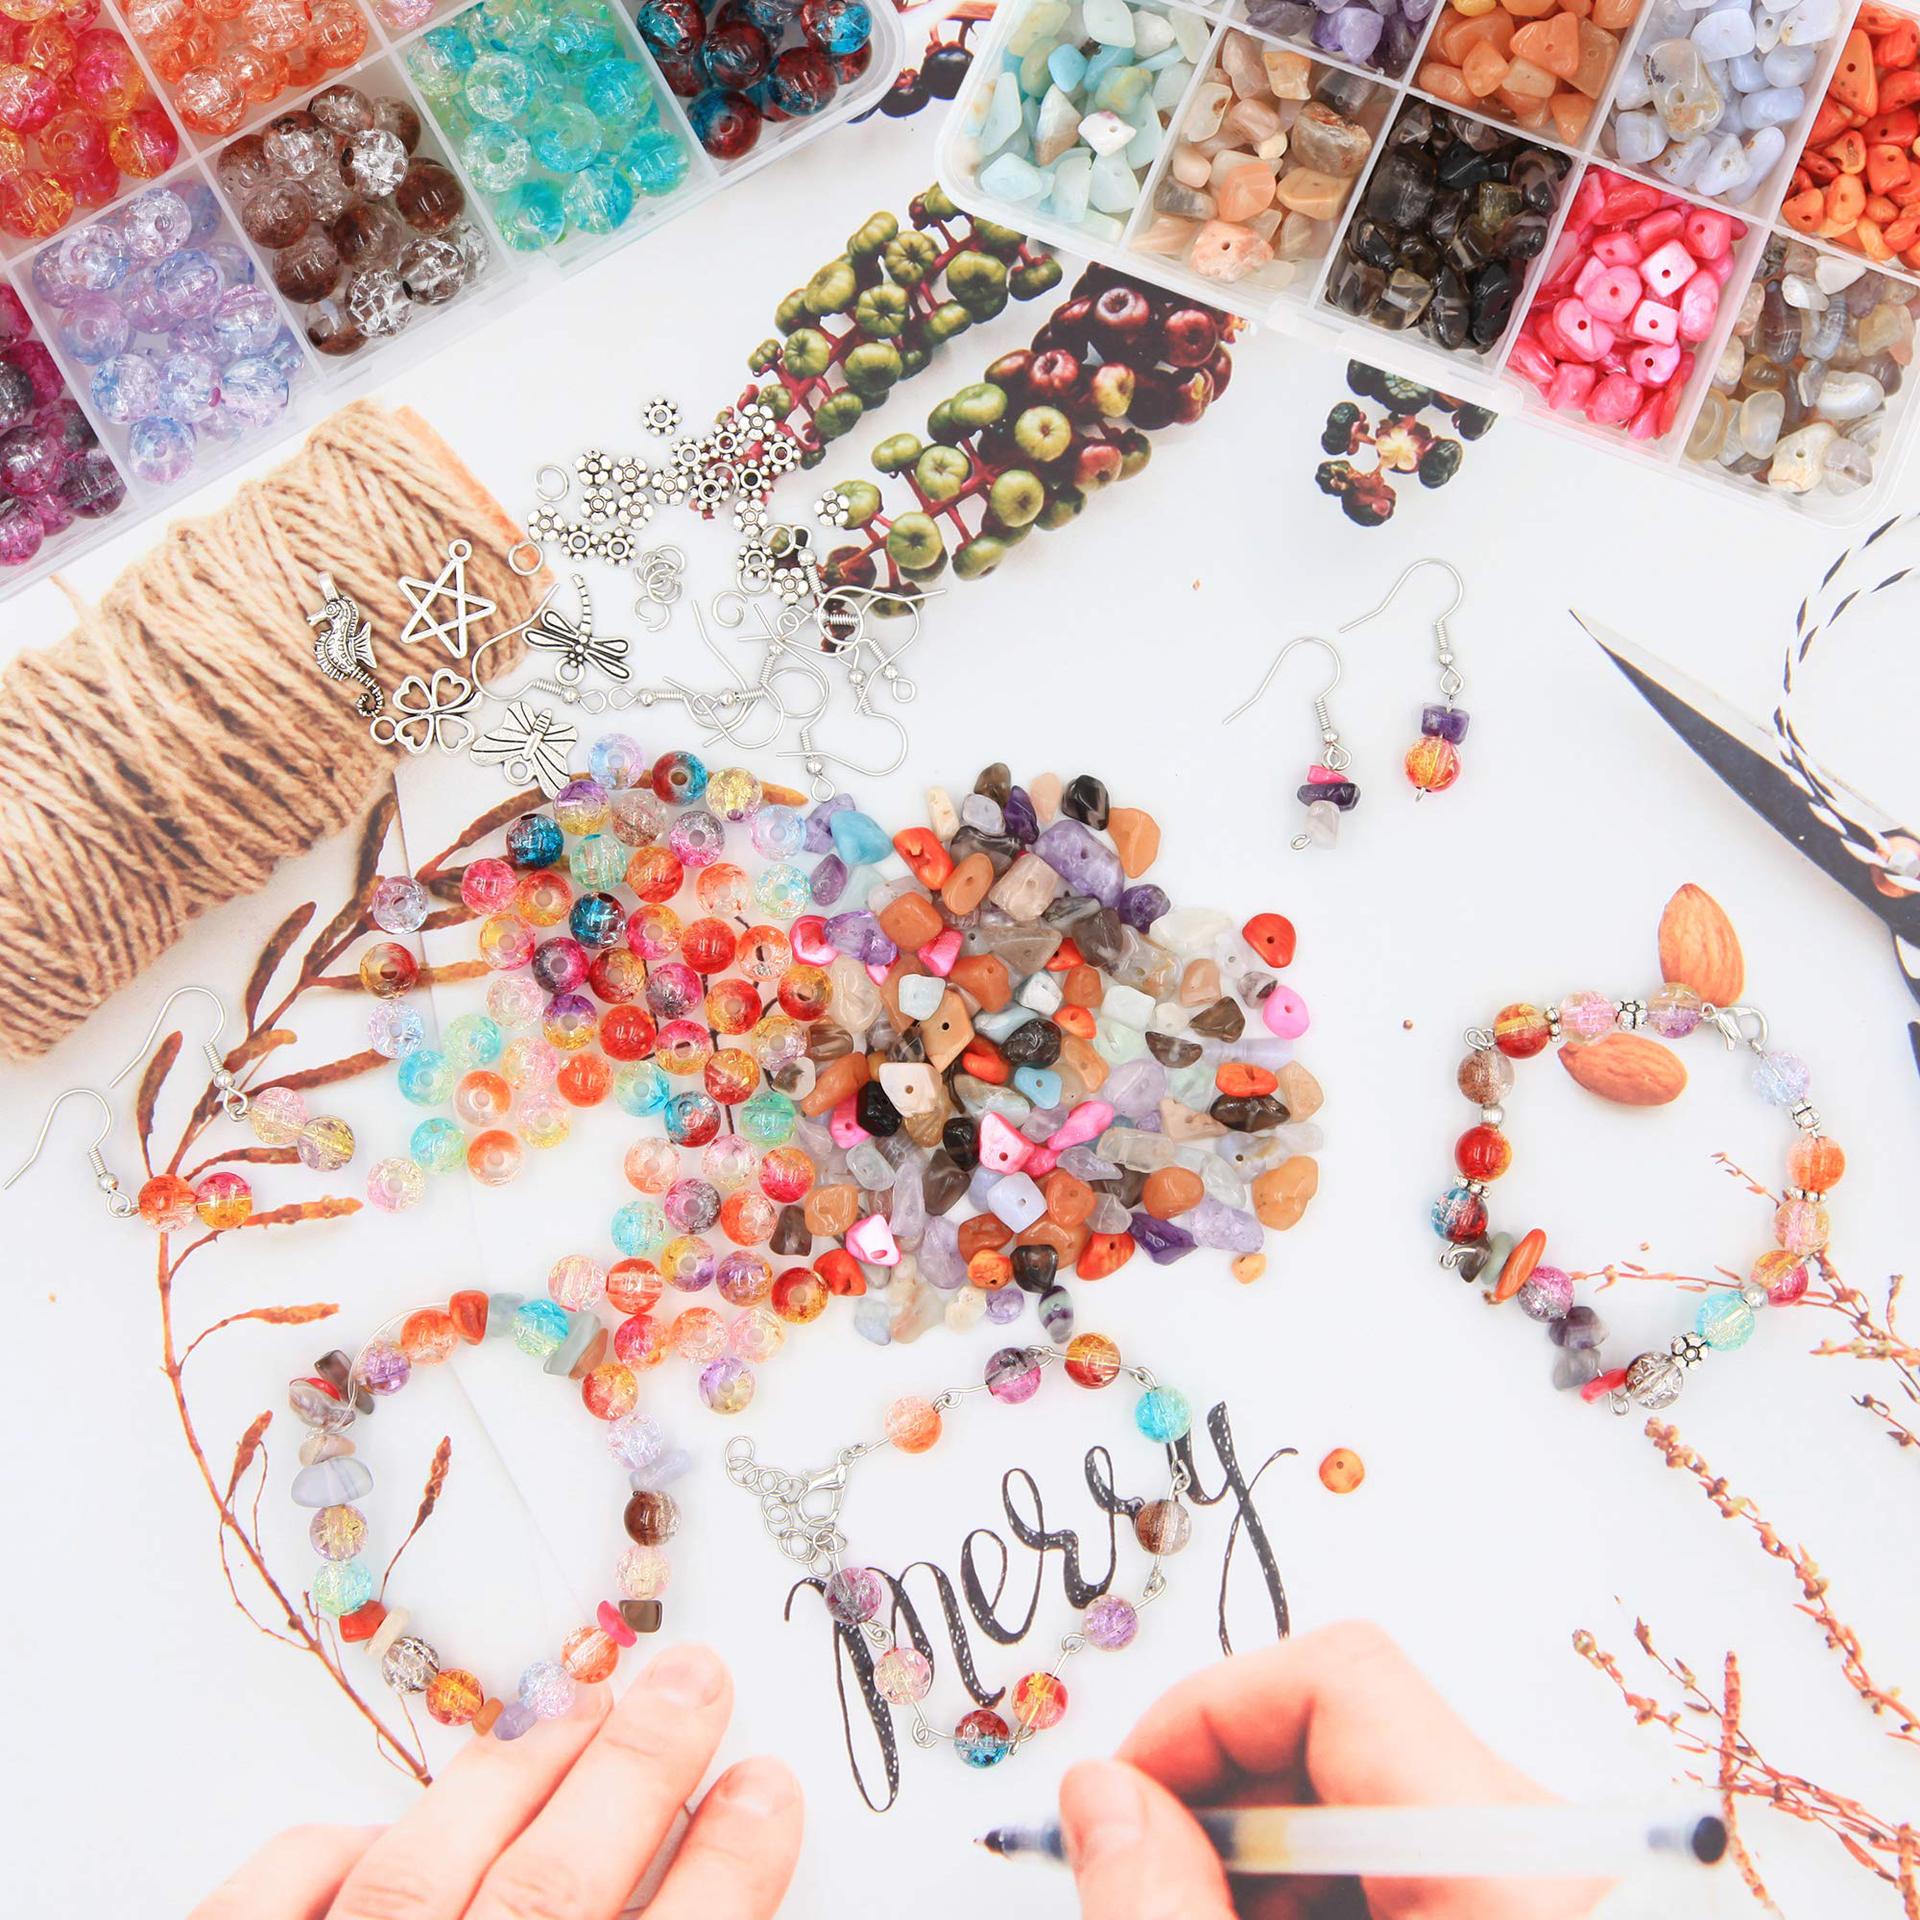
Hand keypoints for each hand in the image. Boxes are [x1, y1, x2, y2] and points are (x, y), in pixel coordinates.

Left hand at [191, 1643, 801, 1919]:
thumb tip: (710, 1868)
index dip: (731, 1868)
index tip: (769, 1786)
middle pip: (558, 1889)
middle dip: (641, 1770)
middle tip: (697, 1679)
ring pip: (425, 1874)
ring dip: (515, 1780)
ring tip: (581, 1713)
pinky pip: (272, 1903)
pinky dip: (328, 1856)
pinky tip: (379, 1825)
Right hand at [1057, 1620, 1607, 1919]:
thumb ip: (1167, 1910)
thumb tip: (1104, 1798)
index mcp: (1520, 1870)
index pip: (1340, 1681)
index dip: (1205, 1718)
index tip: (1122, 1796)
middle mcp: (1560, 1863)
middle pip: (1354, 1739)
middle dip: (1220, 1800)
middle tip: (1139, 1879)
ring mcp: (1563, 1894)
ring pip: (1376, 1810)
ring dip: (1261, 1862)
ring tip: (1194, 1917)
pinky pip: (1417, 1871)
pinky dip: (1323, 1901)